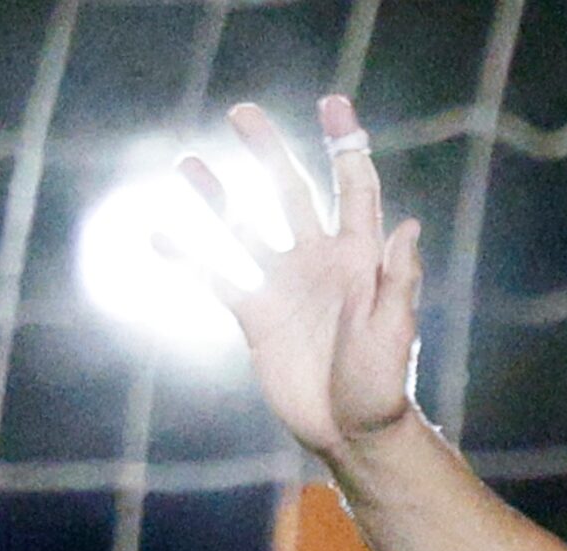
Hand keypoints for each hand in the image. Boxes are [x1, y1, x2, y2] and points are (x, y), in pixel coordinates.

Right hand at [174, 96, 420, 458]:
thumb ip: (398, 280)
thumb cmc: (383, 386)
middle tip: (243, 113)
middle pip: (291, 193)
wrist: (351, 432)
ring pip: (244, 227)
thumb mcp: (394, 332)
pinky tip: (157, 231)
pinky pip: (216, 276)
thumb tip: (408, 225)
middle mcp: (320, 262)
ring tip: (188, 163)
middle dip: (269, 153)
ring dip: (217, 195)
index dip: (345, 146)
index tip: (333, 103)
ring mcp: (284, 285)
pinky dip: (188, 255)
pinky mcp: (256, 315)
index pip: (354, 190)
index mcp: (360, 259)